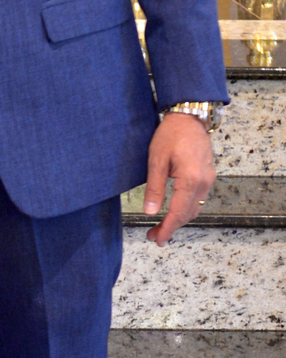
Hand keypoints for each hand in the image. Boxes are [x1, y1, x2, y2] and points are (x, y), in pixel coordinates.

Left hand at [143, 113, 215, 244]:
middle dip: (171, 228)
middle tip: (154, 236)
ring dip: (179, 220)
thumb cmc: (171, 135)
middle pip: (188, 214)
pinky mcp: (208, 175)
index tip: (157, 240)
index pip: (178, 213)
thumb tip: (150, 212)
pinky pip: (199, 199)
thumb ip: (154, 188)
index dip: (167, 229)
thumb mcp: (156, 161)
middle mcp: (204, 183)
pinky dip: (186, 209)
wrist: (190, 117)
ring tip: (161, 227)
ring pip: (195, 208)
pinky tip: (174, 211)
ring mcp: (208, 179)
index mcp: (191, 180)